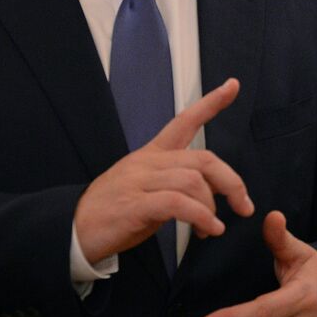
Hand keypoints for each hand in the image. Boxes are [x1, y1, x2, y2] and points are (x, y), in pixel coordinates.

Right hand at [73, 78, 253, 264]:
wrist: (73, 231)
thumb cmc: (114, 212)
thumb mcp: (148, 190)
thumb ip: (177, 185)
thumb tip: (212, 194)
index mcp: (152, 155)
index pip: (184, 120)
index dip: (210, 103)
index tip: (232, 86)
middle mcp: (148, 162)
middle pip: (203, 159)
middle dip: (231, 182)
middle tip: (244, 205)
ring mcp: (139, 181)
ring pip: (193, 181)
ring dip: (212, 207)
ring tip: (213, 228)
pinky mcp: (134, 204)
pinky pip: (177, 204)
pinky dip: (200, 217)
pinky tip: (208, 230)